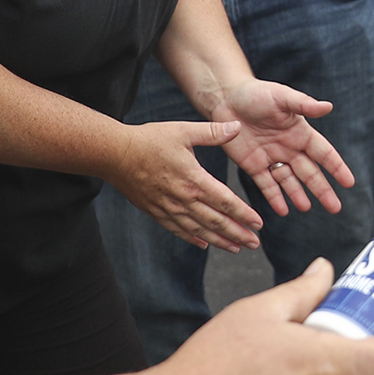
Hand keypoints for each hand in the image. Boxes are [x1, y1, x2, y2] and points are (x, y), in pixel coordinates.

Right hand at [108, 121, 261, 250]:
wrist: (114, 154)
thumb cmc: (150, 140)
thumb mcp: (183, 131)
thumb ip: (212, 132)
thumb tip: (237, 126)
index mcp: (194, 180)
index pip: (226, 202)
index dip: (244, 214)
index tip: (259, 224)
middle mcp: (183, 199)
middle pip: (216, 222)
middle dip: (238, 234)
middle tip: (255, 243)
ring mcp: (169, 208)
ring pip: (199, 230)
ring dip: (219, 241)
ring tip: (236, 247)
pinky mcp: (156, 211)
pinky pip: (178, 230)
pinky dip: (193, 238)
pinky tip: (204, 244)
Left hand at [212, 81, 355, 217]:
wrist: (226, 97)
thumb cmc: (256, 92)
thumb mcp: (282, 97)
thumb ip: (304, 104)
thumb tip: (327, 106)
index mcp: (300, 133)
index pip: (324, 154)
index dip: (337, 168)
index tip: (349, 183)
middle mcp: (289, 148)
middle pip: (310, 173)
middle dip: (323, 190)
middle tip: (335, 207)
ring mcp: (272, 158)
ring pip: (289, 182)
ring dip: (298, 195)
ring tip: (306, 208)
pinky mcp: (253, 165)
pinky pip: (266, 185)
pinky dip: (275, 197)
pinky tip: (282, 210)